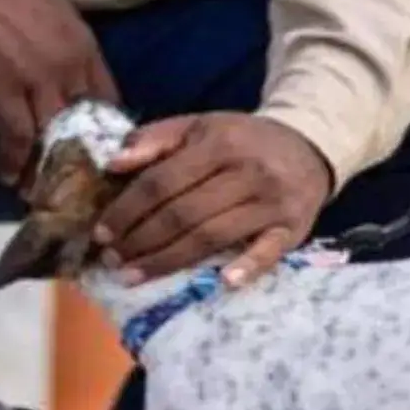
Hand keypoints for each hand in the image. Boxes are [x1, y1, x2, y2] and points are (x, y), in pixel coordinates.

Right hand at [0, 0, 120, 184]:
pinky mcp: (3, 94)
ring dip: (48, 164)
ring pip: (53, 136)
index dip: (104, 124)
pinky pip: (16, 138)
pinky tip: (9, 177)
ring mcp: (38, 83)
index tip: (98, 144)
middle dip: (81, 152)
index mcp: (84, 45)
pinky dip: (14, 161)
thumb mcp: (56, 7)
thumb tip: (74, 65)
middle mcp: (68, 68)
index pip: (108, 95)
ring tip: (42, 186)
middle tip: (74, 175)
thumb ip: (70, 41)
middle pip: (84, 122)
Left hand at [93, 113, 333, 287]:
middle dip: (141, 240)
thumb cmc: (243, 141)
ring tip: (135, 275)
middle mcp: (247, 171)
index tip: (102, 232)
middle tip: (112, 260)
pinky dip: (247, 267)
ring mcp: (271, 202)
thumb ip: (156, 139)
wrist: (308, 146)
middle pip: (183, 213)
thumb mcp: (200, 126)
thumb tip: (113, 164)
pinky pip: (268, 251)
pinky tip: (222, 283)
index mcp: (219, 142)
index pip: (162, 181)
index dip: (128, 209)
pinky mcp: (293, 227)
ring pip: (212, 236)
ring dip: (169, 260)